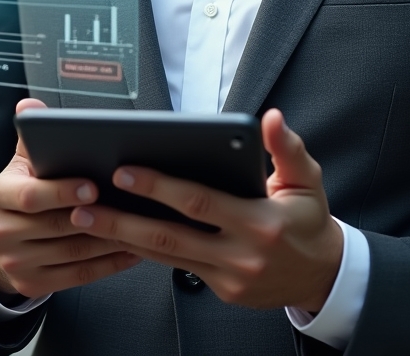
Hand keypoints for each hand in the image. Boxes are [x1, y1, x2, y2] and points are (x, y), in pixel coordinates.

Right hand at [0, 98, 140, 299]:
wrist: (0, 237)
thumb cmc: (21, 191)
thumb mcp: (21, 162)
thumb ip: (30, 135)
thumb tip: (29, 106)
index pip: (31, 195)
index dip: (63, 191)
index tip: (93, 185)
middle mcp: (0, 232)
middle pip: (56, 225)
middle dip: (96, 214)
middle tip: (130, 204)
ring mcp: (15, 262)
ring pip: (72, 252)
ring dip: (110, 238)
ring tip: (140, 223)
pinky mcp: (31, 284)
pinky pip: (78, 275)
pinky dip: (109, 264)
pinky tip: (132, 249)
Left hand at [69, 108, 342, 311]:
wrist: (324, 275)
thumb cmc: (310, 219)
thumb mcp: (308, 179)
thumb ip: (286, 148)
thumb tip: (270, 118)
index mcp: (259, 222)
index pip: (199, 202)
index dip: (159, 187)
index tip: (125, 171)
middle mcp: (240, 255)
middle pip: (170, 236)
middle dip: (123, 219)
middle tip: (85, 202)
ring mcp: (228, 278)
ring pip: (165, 256)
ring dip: (122, 238)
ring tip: (86, 219)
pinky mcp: (222, 290)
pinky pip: (177, 266)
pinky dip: (145, 251)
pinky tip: (118, 234)